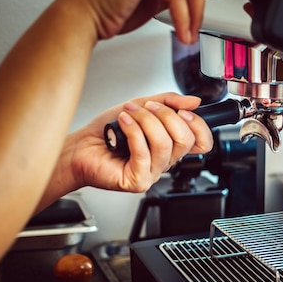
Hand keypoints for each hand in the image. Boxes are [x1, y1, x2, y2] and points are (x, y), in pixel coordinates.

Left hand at [52, 93, 212, 197]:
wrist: (80, 147)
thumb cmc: (107, 131)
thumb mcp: (142, 107)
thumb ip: (169, 102)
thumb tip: (194, 101)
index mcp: (170, 146)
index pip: (202, 142)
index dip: (199, 125)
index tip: (184, 111)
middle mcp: (164, 161)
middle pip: (185, 140)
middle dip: (167, 116)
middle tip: (148, 107)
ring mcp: (152, 173)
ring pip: (164, 144)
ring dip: (146, 121)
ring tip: (130, 113)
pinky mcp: (137, 180)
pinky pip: (144, 153)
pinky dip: (133, 131)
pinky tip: (123, 123)